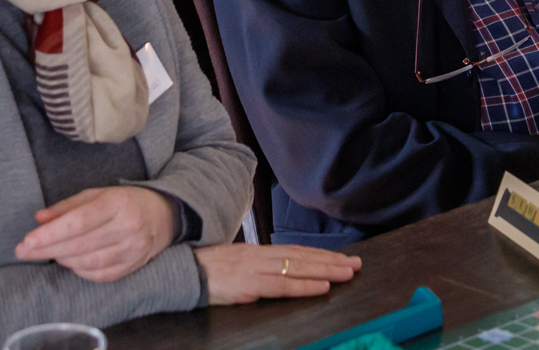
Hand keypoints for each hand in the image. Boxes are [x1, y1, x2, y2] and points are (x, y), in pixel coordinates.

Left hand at [14, 186, 176, 282]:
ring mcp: (132, 249)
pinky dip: (79, 270)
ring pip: (88, 262)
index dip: (51, 233)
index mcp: (118, 203)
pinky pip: (100, 275)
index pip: (79, 221)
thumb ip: (67, 207)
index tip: (27, 240)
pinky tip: (68, 262)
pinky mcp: (133, 266)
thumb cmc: (125, 201)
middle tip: (22, 251)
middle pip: (80, 244)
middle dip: (47, 249)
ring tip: (46, 252)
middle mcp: (128, 227)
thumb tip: (39, 219)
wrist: (164, 215)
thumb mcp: (98, 194)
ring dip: (61, 259)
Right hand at [194, 243, 360, 304]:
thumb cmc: (206, 271)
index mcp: (258, 252)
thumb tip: (277, 273)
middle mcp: (261, 256)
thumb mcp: (236, 265)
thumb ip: (257, 268)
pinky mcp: (250, 284)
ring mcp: (256, 269)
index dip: (321, 255)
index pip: (296, 252)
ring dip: (326, 270)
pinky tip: (322, 286)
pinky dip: (305, 285)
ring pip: (299, 268)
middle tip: (356, 264)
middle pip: (303, 256)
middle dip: (332, 260)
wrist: (181, 272)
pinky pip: (283, 285)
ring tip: (347, 272)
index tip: (342, 258)